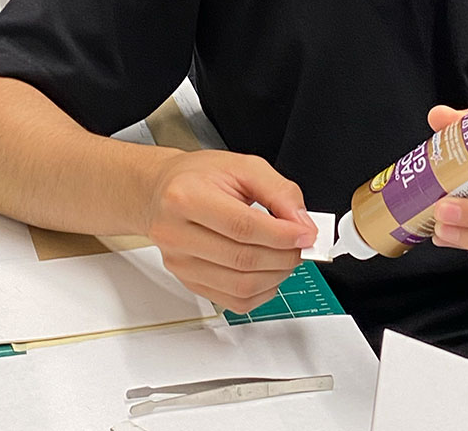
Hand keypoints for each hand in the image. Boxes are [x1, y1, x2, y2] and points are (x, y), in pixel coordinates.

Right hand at [145, 149, 316, 312]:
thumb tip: (302, 224)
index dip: (282, 235)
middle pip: (243, 259)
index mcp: (186, 196)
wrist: (161, 191)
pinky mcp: (188, 282)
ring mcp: (180, 263)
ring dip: (276, 276)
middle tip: (301, 244)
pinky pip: (234, 302)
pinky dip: (262, 292)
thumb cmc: (198, 176)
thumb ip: (278, 191)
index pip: (242, 227)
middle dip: (284, 256)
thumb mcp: (242, 166)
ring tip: (286, 256)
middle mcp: (176, 233)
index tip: (306, 234)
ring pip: (240, 286)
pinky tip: (268, 272)